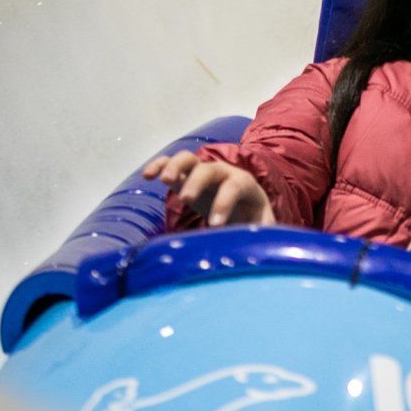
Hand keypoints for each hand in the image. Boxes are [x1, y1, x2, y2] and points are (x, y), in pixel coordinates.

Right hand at [143, 151, 275, 226]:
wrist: (243, 207)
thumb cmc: (252, 220)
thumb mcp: (262, 227)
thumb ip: (263, 235)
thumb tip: (262, 252)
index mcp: (244, 184)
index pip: (234, 186)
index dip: (224, 203)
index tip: (214, 224)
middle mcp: (223, 172)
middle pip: (209, 169)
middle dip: (198, 182)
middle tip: (186, 200)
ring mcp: (202, 171)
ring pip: (187, 158)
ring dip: (175, 166)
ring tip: (164, 180)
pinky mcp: (184, 176)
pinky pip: (169, 163)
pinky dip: (159, 165)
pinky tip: (147, 176)